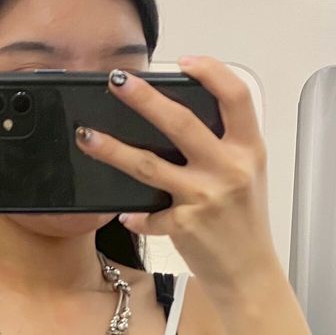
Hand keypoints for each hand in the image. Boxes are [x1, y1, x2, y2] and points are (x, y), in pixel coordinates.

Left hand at [75, 57, 278, 290]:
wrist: (248, 273)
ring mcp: (204, 197)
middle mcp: (228, 169)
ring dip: (112, 148)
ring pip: (148, 164)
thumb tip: (176, 117)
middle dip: (144, 97)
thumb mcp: (247, 175)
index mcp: (249, 149)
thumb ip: (223, 145)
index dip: (210, 71)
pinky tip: (127, 215)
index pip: (235, 95)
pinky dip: (135, 215)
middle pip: (181, 122)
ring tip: (87, 135)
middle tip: (117, 81)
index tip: (183, 61)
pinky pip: (147, 214)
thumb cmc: (244, 222)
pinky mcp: (183, 225)